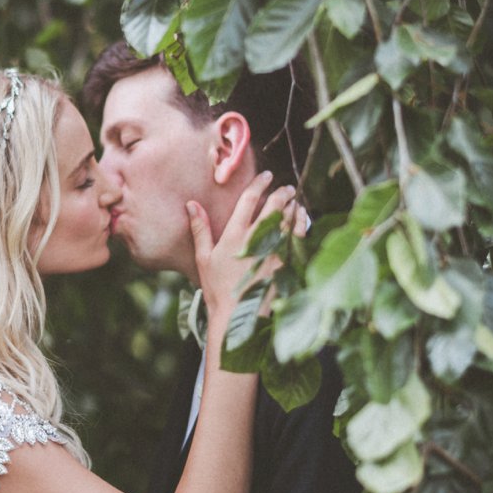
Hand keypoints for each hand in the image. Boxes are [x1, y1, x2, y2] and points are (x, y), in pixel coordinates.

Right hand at [189, 173, 302, 323]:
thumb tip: (191, 204)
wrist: (236, 317)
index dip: (259, 184)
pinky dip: (301, 226)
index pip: (249, 200)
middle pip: (274, 206)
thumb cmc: (216, 288)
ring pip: (288, 220)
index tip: (266, 176)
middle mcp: (255, 239)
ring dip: (293, 207)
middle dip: (282, 193)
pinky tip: (301, 222)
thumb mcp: (203, 258)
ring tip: (295, 202)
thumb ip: (200, 229)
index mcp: (234, 235)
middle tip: (287, 187)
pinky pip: (297, 239)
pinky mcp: (285, 264)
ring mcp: (273, 251)